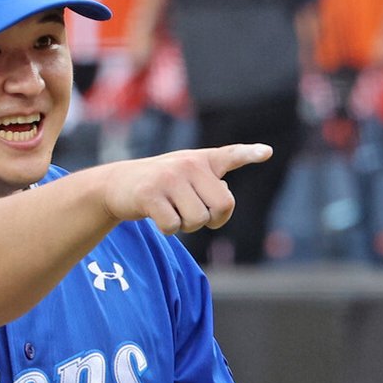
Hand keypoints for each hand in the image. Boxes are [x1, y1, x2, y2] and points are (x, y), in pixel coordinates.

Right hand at [99, 145, 272, 235]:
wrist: (117, 185)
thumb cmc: (159, 185)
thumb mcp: (186, 178)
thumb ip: (209, 184)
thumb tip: (225, 193)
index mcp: (203, 160)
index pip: (231, 155)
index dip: (249, 154)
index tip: (266, 153)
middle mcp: (189, 164)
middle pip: (223, 205)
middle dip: (212, 219)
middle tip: (192, 214)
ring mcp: (169, 177)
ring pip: (198, 220)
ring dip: (186, 226)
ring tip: (171, 212)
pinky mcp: (150, 194)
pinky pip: (173, 226)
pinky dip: (168, 229)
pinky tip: (157, 216)